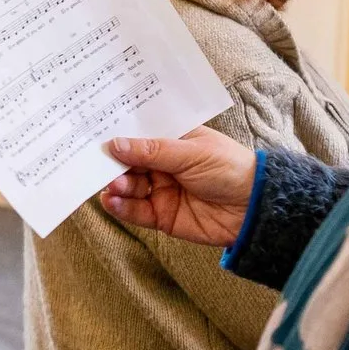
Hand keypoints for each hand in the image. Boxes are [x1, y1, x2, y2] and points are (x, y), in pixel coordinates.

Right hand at [98, 127, 258, 247]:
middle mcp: (162, 164)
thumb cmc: (230, 168)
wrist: (255, 209)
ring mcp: (160, 190)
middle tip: (98, 164)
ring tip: (113, 184)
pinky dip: (121, 207)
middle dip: (112, 163)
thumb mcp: (191, 153)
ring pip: (128, 186)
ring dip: (116, 185)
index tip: (93, 133)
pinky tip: (112, 201)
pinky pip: (135, 211)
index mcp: (171, 141)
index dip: (117, 134)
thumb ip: (152, 151)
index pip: (138, 135)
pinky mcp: (161, 215)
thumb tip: (115, 144)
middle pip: (128, 162)